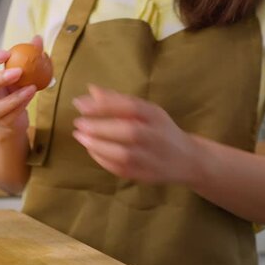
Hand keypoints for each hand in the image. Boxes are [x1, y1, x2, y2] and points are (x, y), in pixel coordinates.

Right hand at [0, 36, 42, 132]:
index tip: (6, 53)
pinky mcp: (3, 123)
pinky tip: (32, 93)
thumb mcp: (22, 72)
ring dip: (13, 97)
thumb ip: (30, 54)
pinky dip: (21, 104)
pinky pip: (9, 116)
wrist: (14, 120)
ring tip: (30, 86)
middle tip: (17, 71)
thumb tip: (38, 38)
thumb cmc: (14, 90)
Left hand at [72, 85, 199, 183]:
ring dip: (98, 145)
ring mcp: (151, 157)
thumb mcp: (144, 111)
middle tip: (78, 123)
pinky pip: (121, 169)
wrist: (186, 159)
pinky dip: (102, 159)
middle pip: (128, 131)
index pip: (130, 107)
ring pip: (124, 153)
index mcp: (155, 115)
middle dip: (100, 127)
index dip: (104, 105)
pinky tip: (91, 150)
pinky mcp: (145, 175)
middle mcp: (156, 136)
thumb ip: (117, 101)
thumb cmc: (158, 129)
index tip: (80, 104)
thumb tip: (90, 90)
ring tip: (80, 136)